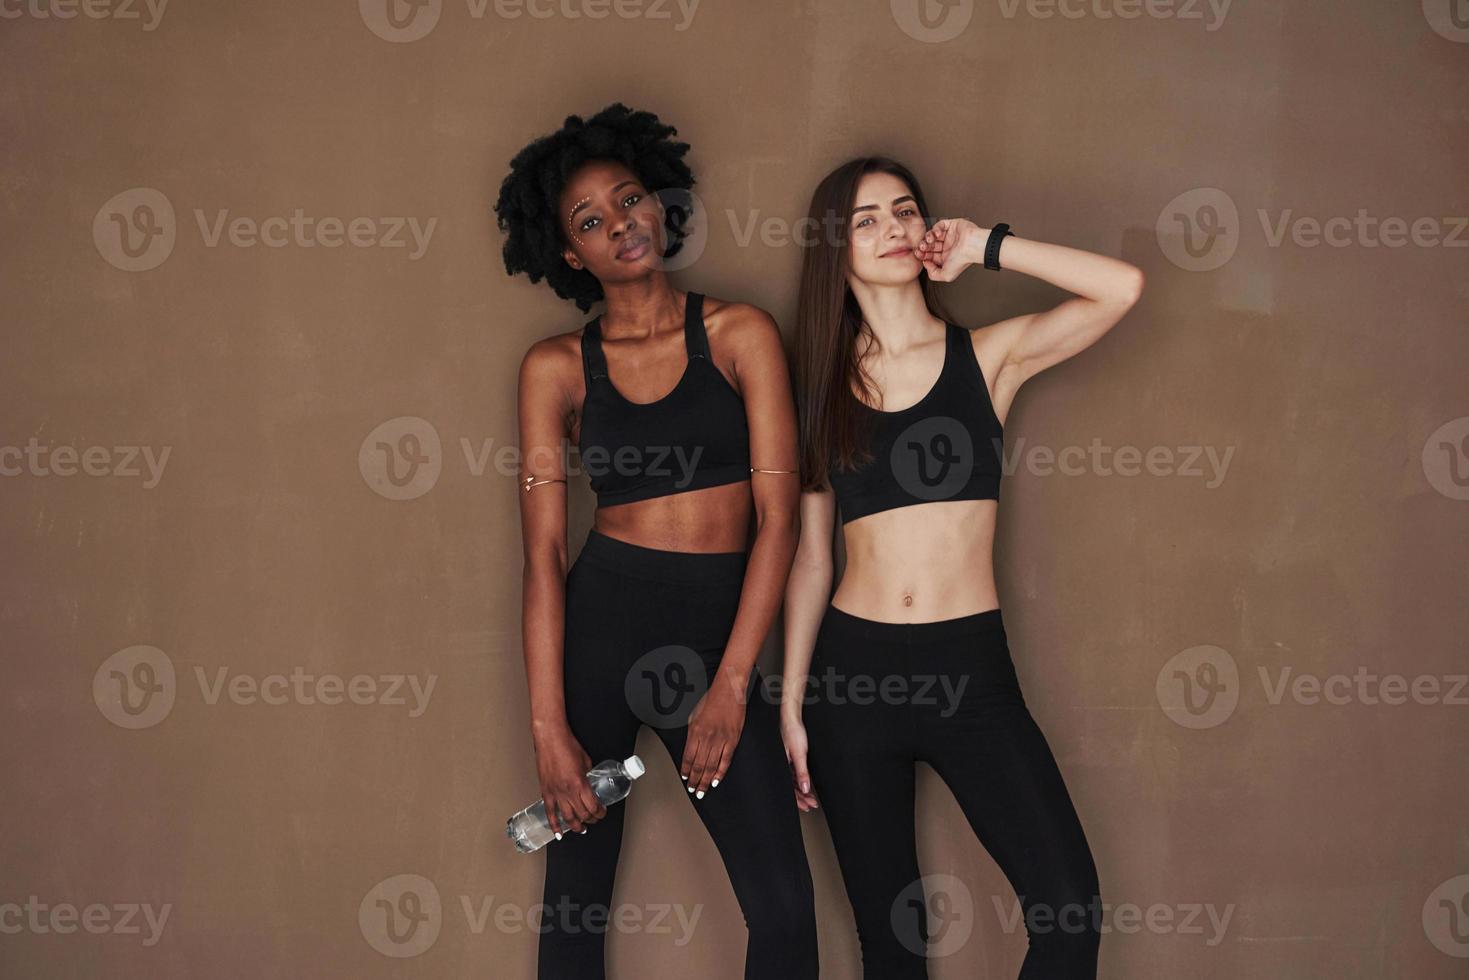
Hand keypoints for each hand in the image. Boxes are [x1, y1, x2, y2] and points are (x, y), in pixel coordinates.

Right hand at [533, 724, 604, 836]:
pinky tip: (559, 832)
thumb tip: (590, 783)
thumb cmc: (567, 745)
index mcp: (580, 783)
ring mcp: (555, 793)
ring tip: (581, 829)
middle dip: (591, 819)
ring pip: (567, 817)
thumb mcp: (586, 761)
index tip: (602, 812)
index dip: (600, 812)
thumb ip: (588, 775)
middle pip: (582, 814)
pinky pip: (549, 813)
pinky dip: (554, 825)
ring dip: (576, 826)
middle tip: (595, 819)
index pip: (593, 806)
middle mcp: (567, 791)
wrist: (550, 738)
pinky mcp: (546, 791)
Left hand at [680, 673, 747, 797]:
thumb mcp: (693, 716)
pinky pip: (725, 761)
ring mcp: (720, 740)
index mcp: (694, 732)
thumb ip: (692, 735)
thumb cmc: (710, 701)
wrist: (728, 692)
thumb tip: (690, 751)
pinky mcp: (732, 740)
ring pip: (711, 766)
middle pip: (699, 765)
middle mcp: (706, 738)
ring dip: (705, 781)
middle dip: (695, 780)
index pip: (687, 757)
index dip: (685, 771)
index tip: (685, 778)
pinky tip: (716, 780)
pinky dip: (720, 773)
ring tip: (703, 790)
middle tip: (694, 790)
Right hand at [780, 713, 819, 811]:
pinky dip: (799, 781)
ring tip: (811, 798)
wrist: (791, 718)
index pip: (788, 789)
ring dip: (801, 790)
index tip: (807, 806)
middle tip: (811, 804)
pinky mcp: (788, 758)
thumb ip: (802, 772)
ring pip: (792, 782)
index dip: (798, 799)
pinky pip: (792, 774)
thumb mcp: (800, 754)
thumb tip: (805, 788)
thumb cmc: (792, 731)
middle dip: (801, 797)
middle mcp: (781, 766)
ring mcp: (784, 762)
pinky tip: (805, 785)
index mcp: (780, 766)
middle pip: (790, 787)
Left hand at [915, 218, 988, 281]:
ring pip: (932, 235)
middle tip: (922, 247)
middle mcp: (947, 247)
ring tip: (930, 240)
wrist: (973, 246)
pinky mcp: (951, 226)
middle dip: (923, 246)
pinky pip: (939, 225)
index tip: (919, 254)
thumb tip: (925, 264)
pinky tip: (937, 234)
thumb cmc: (963, 260)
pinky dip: (936, 229)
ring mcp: (949, 236)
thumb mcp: (946, 275)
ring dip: (928, 237)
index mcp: (945, 258)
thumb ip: (933, 274)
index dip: (922, 254)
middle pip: (929, 245)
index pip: (929, 255)